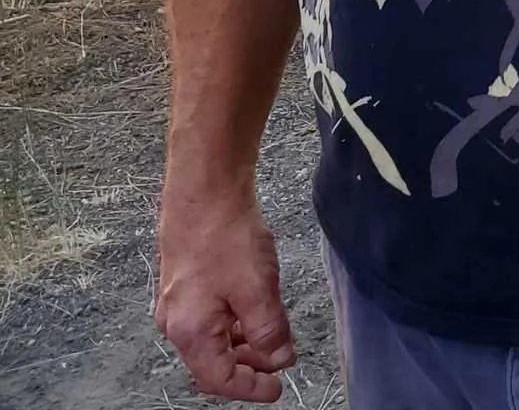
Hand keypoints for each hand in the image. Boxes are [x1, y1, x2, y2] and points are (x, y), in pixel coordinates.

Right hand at [155, 195, 293, 402]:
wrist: (203, 192)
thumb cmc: (224, 237)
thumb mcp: (258, 289)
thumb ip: (269, 330)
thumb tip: (279, 358)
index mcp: (190, 331)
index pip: (218, 379)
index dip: (249, 389)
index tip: (277, 390)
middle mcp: (176, 322)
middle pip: (212, 362)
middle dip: (248, 367)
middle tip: (280, 362)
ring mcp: (177, 303)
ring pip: (213, 339)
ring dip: (243, 344)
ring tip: (274, 338)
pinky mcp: (186, 284)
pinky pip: (211, 318)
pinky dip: (235, 324)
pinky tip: (256, 312)